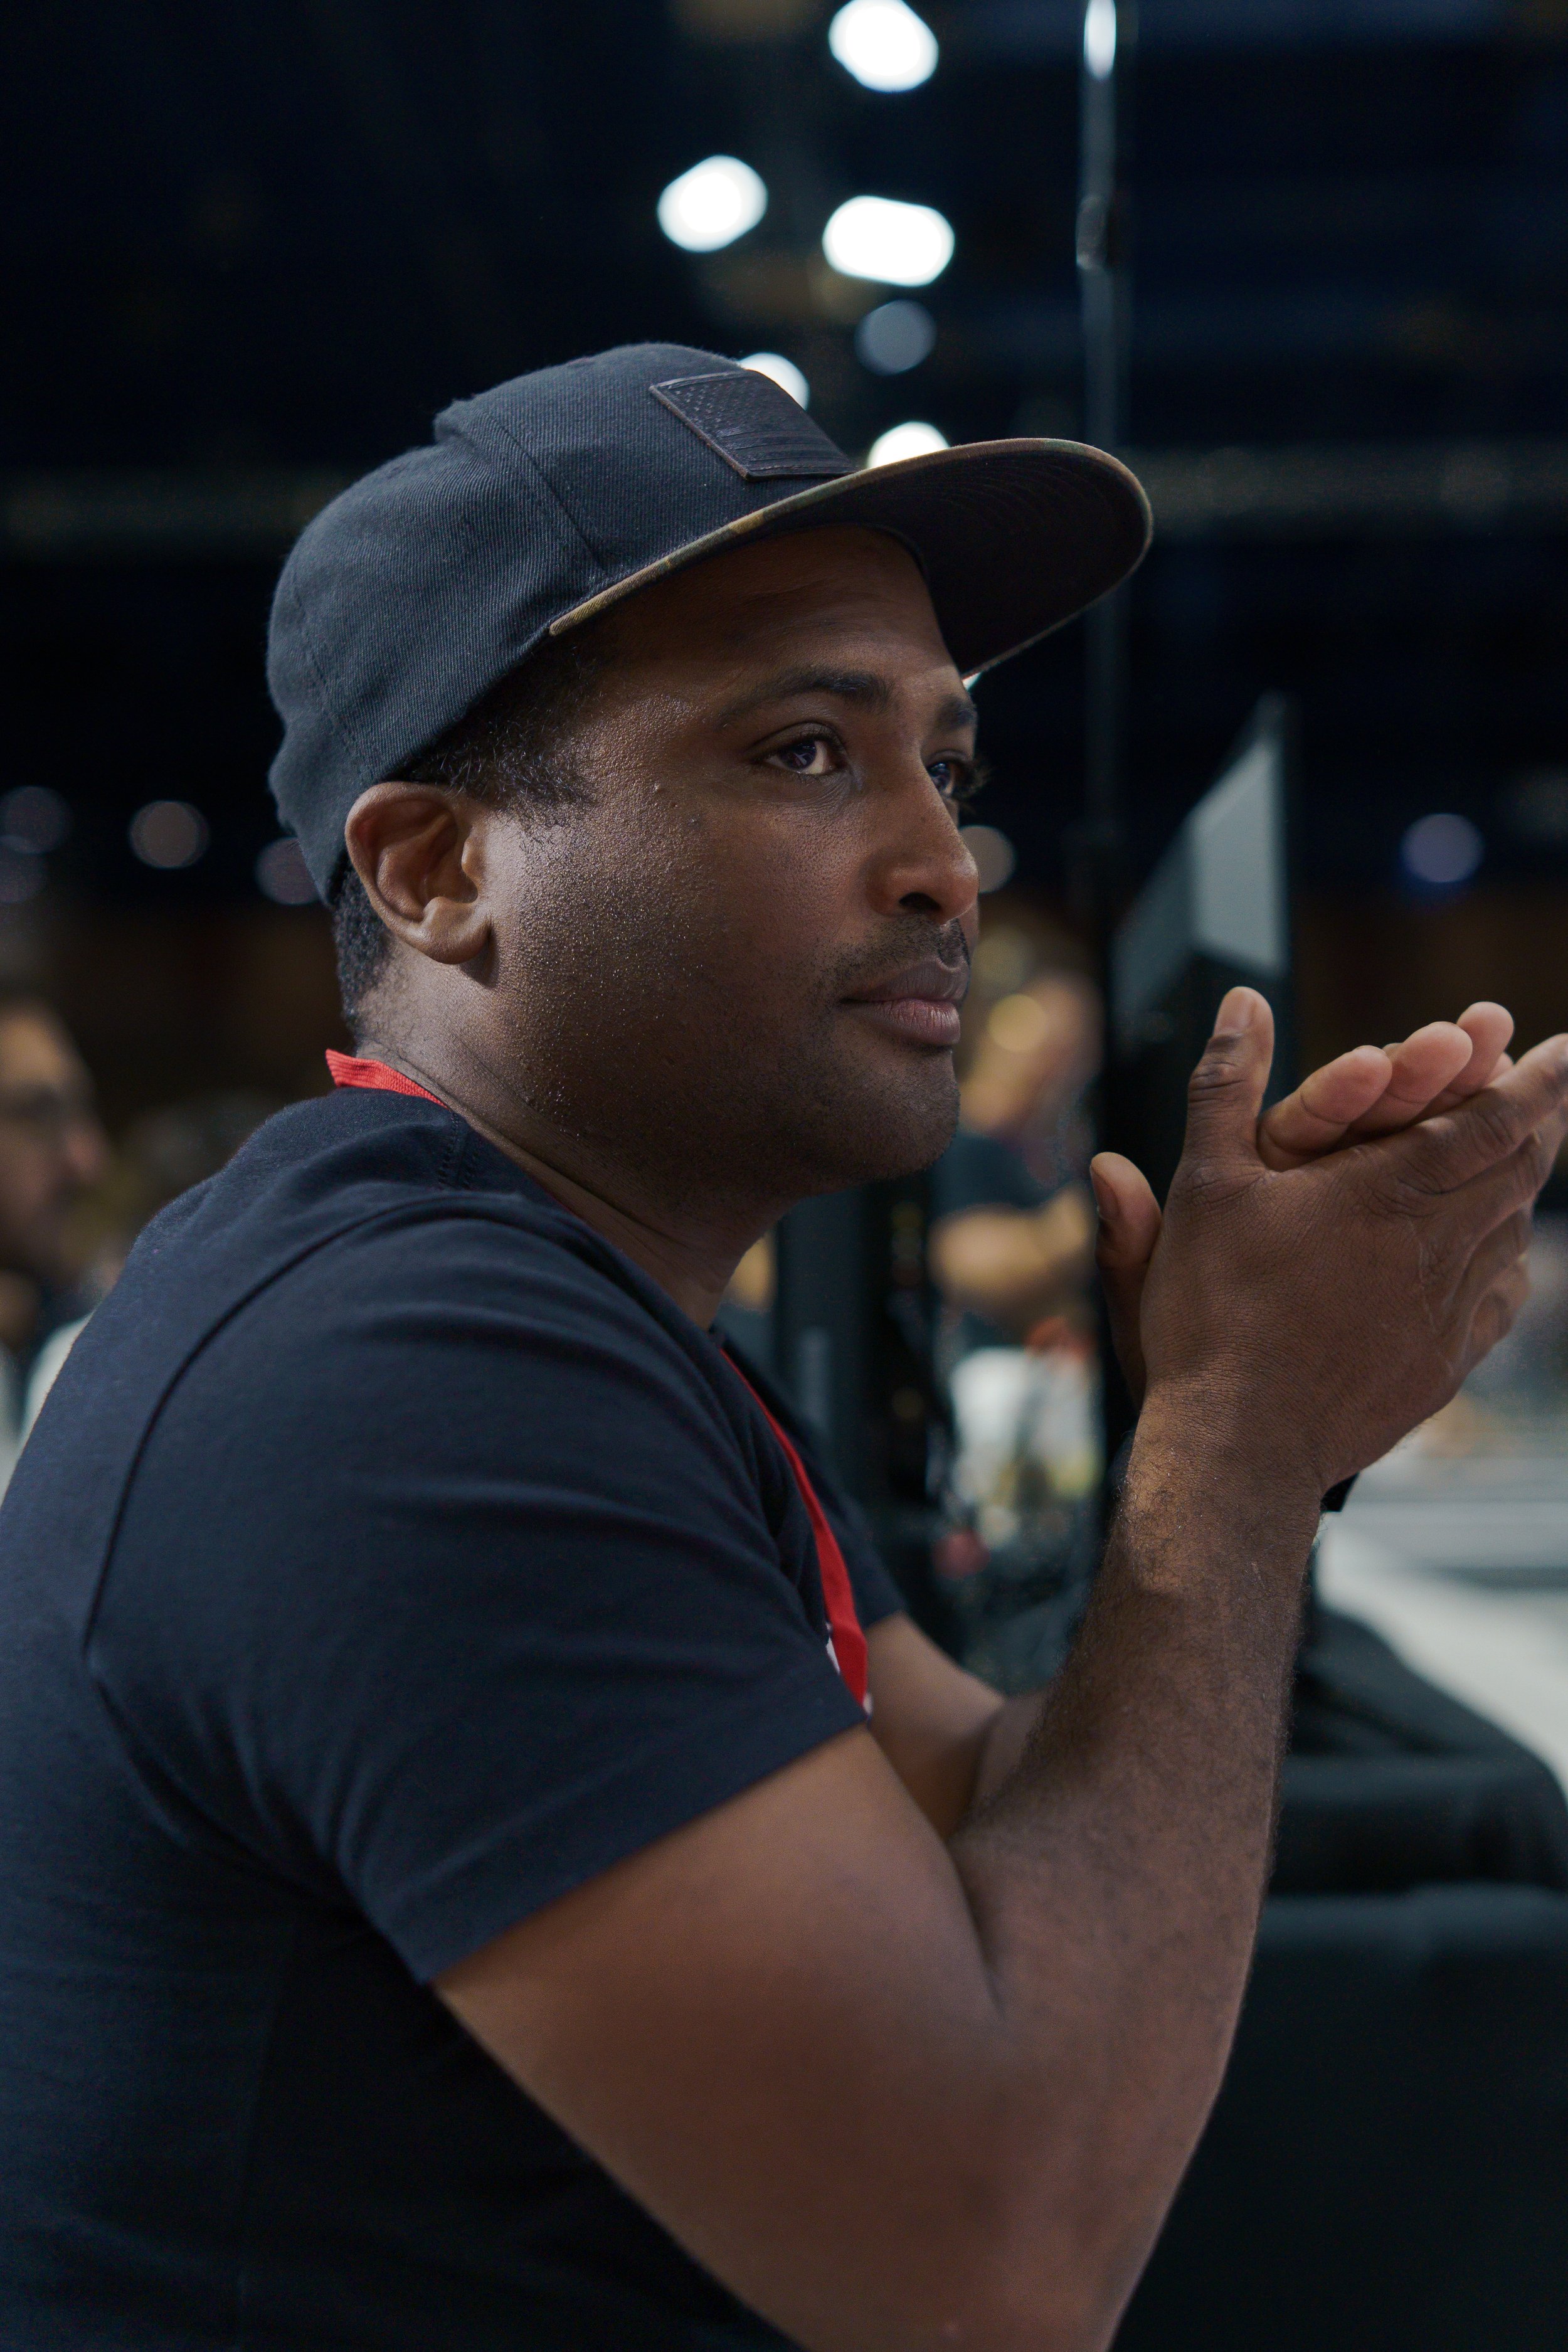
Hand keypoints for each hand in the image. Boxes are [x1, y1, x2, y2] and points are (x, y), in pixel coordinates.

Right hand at [1095, 1000, 1515, 1403]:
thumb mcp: (1205, 1182)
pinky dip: (1511, 1262)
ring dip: (1525, 1188)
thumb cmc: (1217, 1313)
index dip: (1538, 1081)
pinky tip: (1503, 1257)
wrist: (1242, 1443)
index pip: (1493, 1119)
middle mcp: (1436, 1244)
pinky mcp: (1444, 1363)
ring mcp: (1447, 1308)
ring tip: (1527, 1163)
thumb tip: (1244, 1000)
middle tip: (1554, 1095)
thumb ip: (1226, 1083)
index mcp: (1387, 1189)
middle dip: (1542, 1123)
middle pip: (1519, 1169)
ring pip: (1514, 1231)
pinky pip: (1501, 1299)